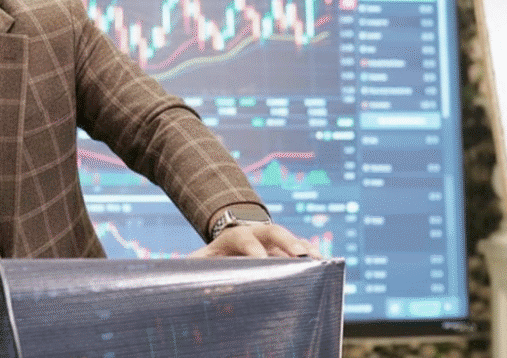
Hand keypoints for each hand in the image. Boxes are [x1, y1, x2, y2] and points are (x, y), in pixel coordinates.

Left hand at [188, 223, 321, 258]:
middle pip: (274, 232)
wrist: (231, 237)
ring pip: (292, 238)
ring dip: (305, 248)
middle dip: (286, 243)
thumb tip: (181, 274)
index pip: (245, 239)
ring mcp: (275, 238)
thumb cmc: (216, 255)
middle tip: (297, 256)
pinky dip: (314, 254)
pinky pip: (304, 247)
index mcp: (236, 235)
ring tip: (318, 261)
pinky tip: (325, 264)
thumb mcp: (202, 258)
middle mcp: (259, 232)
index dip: (253, 249)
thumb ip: (194, 266)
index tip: (260, 260)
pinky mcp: (288, 246)